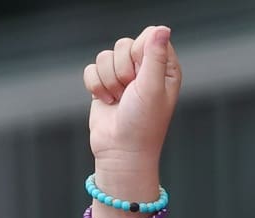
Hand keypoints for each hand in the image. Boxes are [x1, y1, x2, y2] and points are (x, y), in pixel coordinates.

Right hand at [84, 26, 181, 184]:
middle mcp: (144, 69)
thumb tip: (162, 28)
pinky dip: (96, 87)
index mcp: (164, 68)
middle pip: (124, 44)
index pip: (149, 35)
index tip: (141, 75)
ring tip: (119, 101)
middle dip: (122, 70)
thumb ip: (155, 56)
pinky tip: (107, 102)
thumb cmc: (142, 126)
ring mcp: (123, 76)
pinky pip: (91, 69)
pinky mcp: (104, 84)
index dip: (140, 52)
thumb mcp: (152, 88)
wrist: (120, 152)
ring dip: (109, 82)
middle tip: (130, 93)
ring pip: (105, 56)